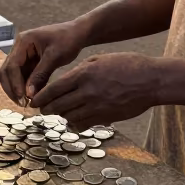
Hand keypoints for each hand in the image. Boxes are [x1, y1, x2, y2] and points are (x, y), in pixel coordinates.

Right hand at [0, 21, 86, 104]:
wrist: (77, 33)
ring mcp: (23, 54)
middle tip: (22, 104)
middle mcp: (19, 47)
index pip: (12, 65)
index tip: (22, 98)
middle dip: (12, 88)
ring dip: (18, 89)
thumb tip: (28, 95)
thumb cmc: (68, 40)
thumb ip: (40, 75)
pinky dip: (25, 87)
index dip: (15, 83)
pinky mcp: (29, 61)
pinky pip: (23, 76)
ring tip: (27, 103)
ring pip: (13, 75)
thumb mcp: (55, 57)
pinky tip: (32, 97)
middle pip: (6, 71)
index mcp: (23, 41)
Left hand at [29, 52, 159, 129]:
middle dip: (47, 108)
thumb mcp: (100, 59)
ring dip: (61, 116)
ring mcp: (96, 107)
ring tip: (59, 113)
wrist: (151, 80)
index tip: (34, 100)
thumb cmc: (128, 65)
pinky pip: (83, 124)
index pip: (53, 89)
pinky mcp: (105, 117)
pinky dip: (76, 123)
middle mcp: (87, 92)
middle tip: (43, 109)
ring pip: (68, 117)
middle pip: (57, 105)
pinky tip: (75, 119)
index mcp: (83, 74)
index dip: (41, 97)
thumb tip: (67, 82)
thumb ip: (81, 70)